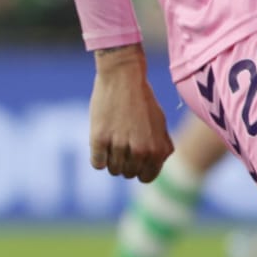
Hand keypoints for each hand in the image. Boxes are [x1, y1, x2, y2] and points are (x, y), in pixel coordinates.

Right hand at [90, 48, 172, 180]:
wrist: (123, 78)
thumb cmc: (142, 100)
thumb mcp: (160, 125)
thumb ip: (160, 148)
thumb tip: (152, 168)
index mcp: (158, 150)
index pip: (146, 178)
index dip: (139, 169)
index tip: (133, 159)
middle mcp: (140, 150)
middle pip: (127, 174)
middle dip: (124, 163)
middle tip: (121, 144)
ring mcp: (119, 145)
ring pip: (112, 169)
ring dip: (110, 159)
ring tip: (112, 141)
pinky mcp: (99, 139)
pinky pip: (97, 163)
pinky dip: (98, 156)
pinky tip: (101, 142)